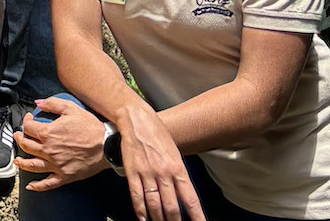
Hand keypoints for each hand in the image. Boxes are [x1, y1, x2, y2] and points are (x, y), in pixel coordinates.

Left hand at [16, 97, 108, 189]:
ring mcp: (56, 165)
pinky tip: (30, 186)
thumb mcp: (71, 108)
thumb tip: (38, 103)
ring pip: (32, 165)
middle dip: (19, 139)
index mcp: (48, 133)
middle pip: (26, 146)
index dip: (25, 121)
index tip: (29, 119)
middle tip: (19, 136)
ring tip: (17, 161)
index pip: (28, 127)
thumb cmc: (91, 128)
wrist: (107, 146)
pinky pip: (48, 183)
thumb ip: (52, 103)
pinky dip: (37, 186)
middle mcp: (49, 150)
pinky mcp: (64, 176)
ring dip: (21, 163)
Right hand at [118, 103, 205, 220]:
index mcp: (178, 169)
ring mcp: (148, 173)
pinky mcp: (132, 172)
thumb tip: (184, 197)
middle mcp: (164, 173)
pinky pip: (137, 196)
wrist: (138, 120)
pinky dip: (140, 211)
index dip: (196, 217)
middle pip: (172, 207)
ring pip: (155, 205)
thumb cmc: (158, 136)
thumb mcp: (175, 154)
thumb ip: (179, 175)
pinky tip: (143, 219)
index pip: (191, 199)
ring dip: (158, 219)